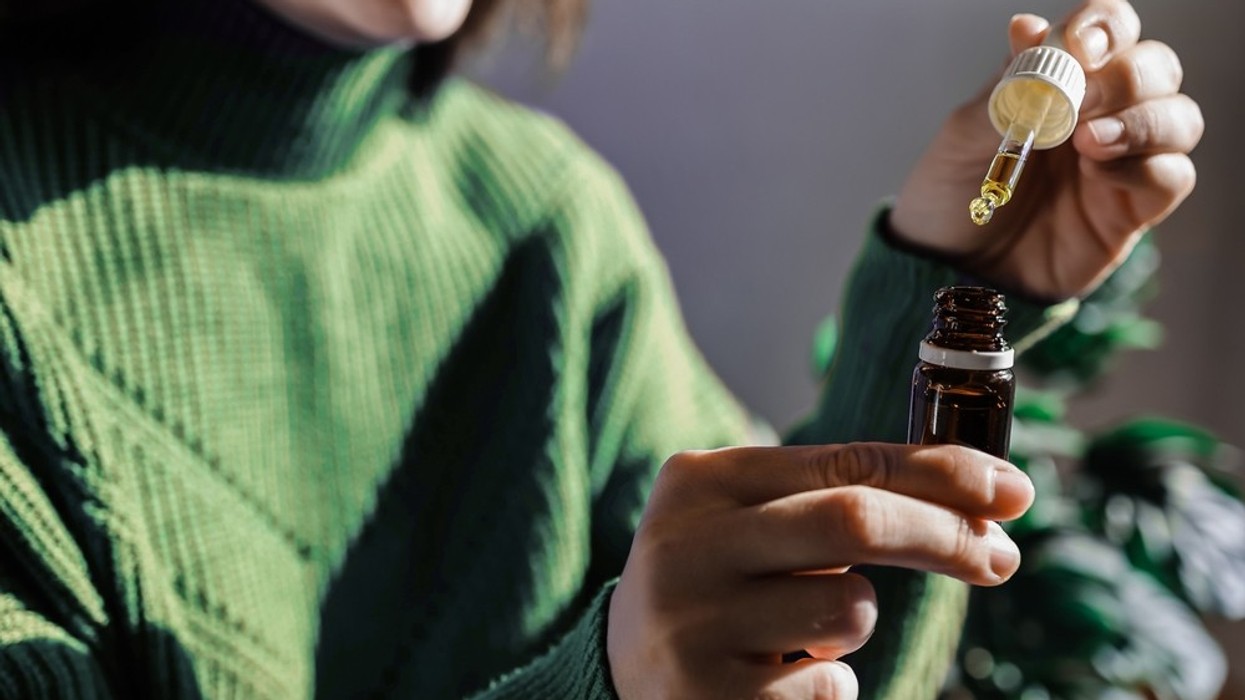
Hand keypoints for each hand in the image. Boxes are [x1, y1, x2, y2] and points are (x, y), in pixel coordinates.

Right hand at [606, 444, 1033, 698]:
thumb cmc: (718, 581)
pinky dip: (827, 682)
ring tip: (803, 632)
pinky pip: (829, 684)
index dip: (942, 474)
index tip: (1012, 491)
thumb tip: (978, 505)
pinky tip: (773, 679)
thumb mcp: (750, 520)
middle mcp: (687, 544)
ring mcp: (693, 625)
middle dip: (944, 536)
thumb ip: (832, 498)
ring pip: (848, 610)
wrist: (625, 666)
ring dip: (856, 623)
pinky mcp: (708, 697)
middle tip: (998, 557)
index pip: (844, 461)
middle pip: (854, 520)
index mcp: (702, 481)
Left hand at [890, 0, 1202, 300]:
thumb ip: (1005, 89)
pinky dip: (1146, 168)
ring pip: (1179, 118)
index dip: (1106, 27)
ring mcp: (1121, 163)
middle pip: (1156, 68)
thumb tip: (1028, 27)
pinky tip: (1098, 174)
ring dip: (1144, 121)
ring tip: (1088, 142)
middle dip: (1127, 77)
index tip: (1081, 46)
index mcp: (1059, 84)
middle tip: (1082, 102)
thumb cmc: (950, 197)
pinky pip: (1173, 177)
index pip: (1108, 32)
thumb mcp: (962, 139)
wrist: (947, 268)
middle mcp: (1099, 115)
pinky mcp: (1131, 211)